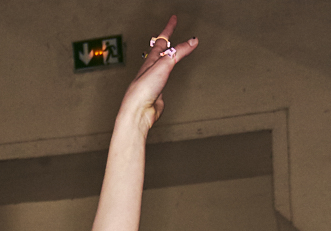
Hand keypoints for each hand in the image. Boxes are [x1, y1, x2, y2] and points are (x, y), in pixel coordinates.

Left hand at [119, 16, 197, 135]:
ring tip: (170, 52)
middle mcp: (151, 69)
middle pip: (160, 51)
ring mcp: (154, 81)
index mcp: (151, 59)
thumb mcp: (164, 64)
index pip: (162, 39)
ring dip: (167, 57)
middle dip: (166, 40)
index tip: (173, 19)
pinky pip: (164, 81)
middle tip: (170, 32)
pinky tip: (167, 78)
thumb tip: (192, 40)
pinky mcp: (157, 94)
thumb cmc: (144, 88)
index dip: (168, 28)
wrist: (139, 112)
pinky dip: (168, 75)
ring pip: (162, 65)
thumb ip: (179, 52)